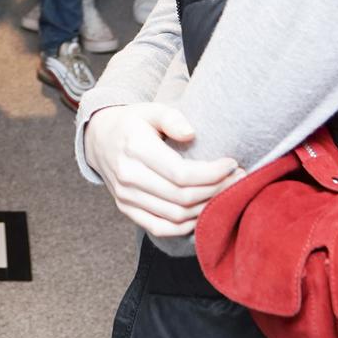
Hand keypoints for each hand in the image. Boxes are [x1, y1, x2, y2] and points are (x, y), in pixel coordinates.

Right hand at [86, 102, 242, 238]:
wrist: (100, 138)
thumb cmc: (132, 122)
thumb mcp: (150, 109)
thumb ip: (172, 117)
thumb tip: (191, 134)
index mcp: (134, 149)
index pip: (180, 174)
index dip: (212, 174)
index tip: (232, 164)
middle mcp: (128, 176)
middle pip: (182, 197)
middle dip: (216, 190)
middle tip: (238, 179)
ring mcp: (125, 196)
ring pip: (175, 216)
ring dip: (205, 209)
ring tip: (225, 194)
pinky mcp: (126, 209)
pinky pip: (160, 228)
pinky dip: (185, 227)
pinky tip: (203, 212)